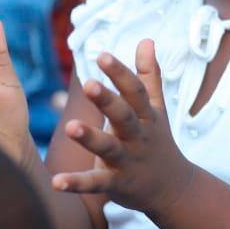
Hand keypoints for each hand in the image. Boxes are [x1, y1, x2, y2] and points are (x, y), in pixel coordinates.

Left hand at [53, 40, 194, 215]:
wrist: (173, 188)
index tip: (103, 55)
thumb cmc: (158, 141)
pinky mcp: (118, 184)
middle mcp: (139, 136)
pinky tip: (56, 182)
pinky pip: (97, 184)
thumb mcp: (157, 108)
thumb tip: (146, 40)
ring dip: (91, 138)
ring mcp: (129, 160)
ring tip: (70, 127)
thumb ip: (149, 75)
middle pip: (124, 116)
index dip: (120, 73)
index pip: (135, 91)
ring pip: (110, 148)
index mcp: (146, 116)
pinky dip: (77, 183)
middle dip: (108, 100)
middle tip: (88, 84)